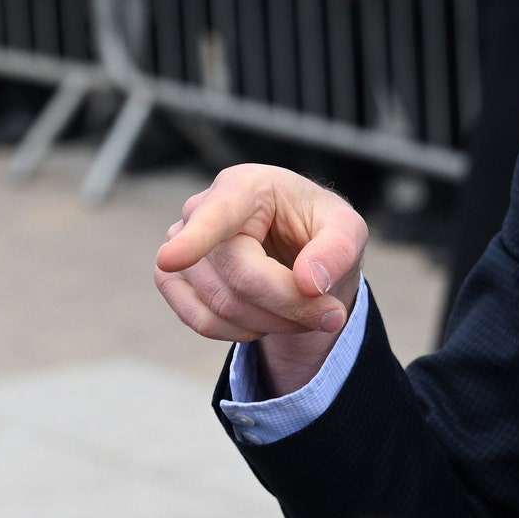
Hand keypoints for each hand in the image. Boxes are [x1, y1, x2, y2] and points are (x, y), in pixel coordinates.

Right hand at [156, 166, 366, 395]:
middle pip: (239, 278)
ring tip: (301, 309)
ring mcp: (177, 244)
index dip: (196, 239)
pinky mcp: (170, 277)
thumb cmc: (317, 229)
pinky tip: (266, 317)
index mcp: (244, 186)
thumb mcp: (347, 231)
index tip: (173, 258)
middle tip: (331, 315)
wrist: (296, 250)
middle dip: (291, 306)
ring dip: (274, 322)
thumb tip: (309, 282)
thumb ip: (338, 250)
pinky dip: (242, 331)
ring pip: (222, 306)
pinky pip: (202, 321)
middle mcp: (201, 209)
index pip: (218, 216)